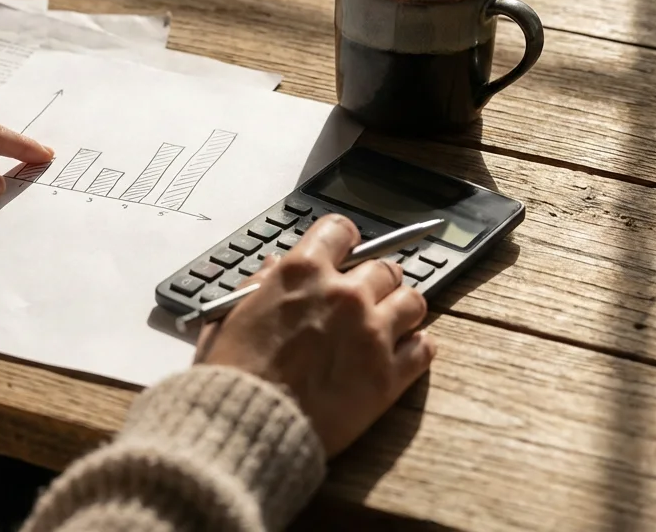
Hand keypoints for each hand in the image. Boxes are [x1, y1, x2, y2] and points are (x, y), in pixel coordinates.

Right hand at [195, 215, 435, 456]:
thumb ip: (259, 284)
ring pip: (413, 301)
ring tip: (387, 324)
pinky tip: (400, 354)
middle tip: (364, 298)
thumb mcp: (230, 314)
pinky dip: (415, 348)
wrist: (248, 426)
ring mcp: (372, 333)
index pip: (340, 230)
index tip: (345, 252)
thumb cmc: (233, 372)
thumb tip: (274, 267)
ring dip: (400, 309)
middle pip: (384, 268)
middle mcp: (344, 295)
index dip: (343, 241)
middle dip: (375, 280)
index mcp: (302, 273)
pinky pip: (424, 347)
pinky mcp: (389, 375)